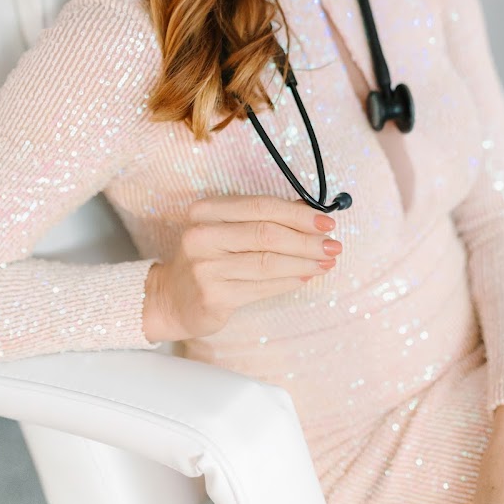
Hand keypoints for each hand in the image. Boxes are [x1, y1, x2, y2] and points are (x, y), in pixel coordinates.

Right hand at [145, 194, 340, 341]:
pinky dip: (289, 281)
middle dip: (306, 240)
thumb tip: (311, 212)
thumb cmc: (208, 258)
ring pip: (268, 263)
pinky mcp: (213, 297)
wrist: (170, 298)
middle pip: (267, 234)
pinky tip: (306, 276)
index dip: (298, 213)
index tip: (326, 221)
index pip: (261, 206)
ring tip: (326, 262)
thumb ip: (262, 218)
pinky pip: (262, 287)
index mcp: (206, 210)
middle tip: (333, 245)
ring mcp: (205, 267)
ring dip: (304, 262)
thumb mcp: (226, 229)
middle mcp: (202, 236)